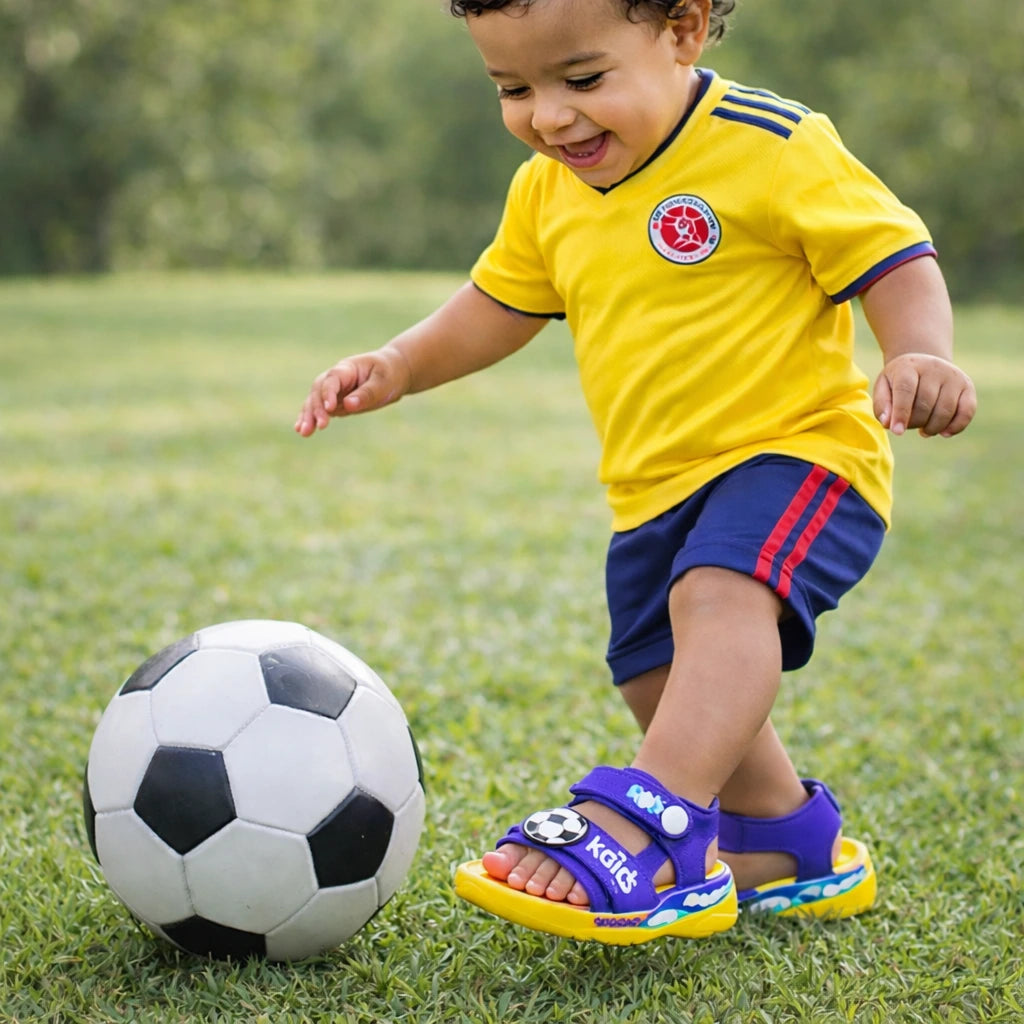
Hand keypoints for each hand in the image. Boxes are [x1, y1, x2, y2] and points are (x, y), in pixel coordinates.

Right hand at [294, 346, 411, 435]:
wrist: (393, 373)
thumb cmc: (389, 375)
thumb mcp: (383, 382)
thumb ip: (367, 393)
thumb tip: (348, 405)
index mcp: (346, 369)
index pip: (332, 380)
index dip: (329, 393)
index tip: (330, 408)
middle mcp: (335, 379)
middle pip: (318, 391)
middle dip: (317, 408)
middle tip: (320, 426)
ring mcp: (333, 391)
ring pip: (314, 401)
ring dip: (308, 416)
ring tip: (304, 432)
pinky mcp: (335, 403)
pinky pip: (318, 410)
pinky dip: (310, 418)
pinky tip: (301, 430)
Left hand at [873, 353, 975, 436]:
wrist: (924, 365)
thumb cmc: (899, 381)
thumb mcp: (883, 387)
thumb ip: (882, 406)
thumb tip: (888, 424)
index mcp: (908, 366)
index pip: (906, 390)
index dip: (901, 413)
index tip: (897, 432)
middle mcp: (934, 367)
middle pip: (925, 404)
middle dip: (915, 423)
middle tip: (909, 425)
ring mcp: (953, 376)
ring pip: (945, 411)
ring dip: (932, 428)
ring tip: (923, 429)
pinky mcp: (967, 386)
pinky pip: (967, 412)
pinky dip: (955, 427)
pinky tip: (943, 433)